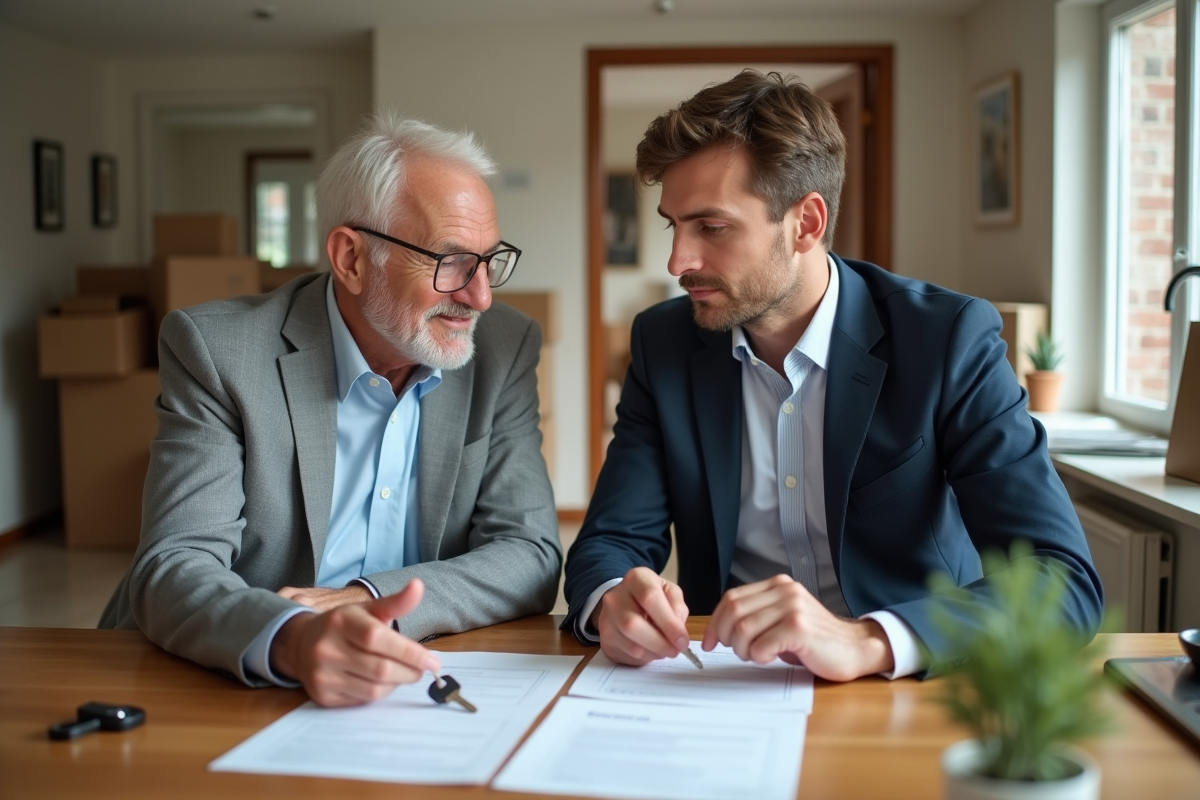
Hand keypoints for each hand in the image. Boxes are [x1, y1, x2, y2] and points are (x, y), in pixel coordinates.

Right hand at [270, 579, 441, 706]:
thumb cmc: (344, 625)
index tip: (433, 661)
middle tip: (422, 669)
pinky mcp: (323, 696)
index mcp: (341, 621)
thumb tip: (418, 586)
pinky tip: (381, 682)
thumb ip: (396, 602)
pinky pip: (362, 701)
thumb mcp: (368, 609)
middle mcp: (327, 648)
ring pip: (374, 690)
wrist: (300, 644)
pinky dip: (380, 693)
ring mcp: (322, 675)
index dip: (410, 652)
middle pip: (380, 669)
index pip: (379, 639)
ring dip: (396, 684)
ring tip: (402, 672)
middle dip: (410, 672)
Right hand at [594, 566, 689, 666]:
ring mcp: (606, 619)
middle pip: (633, 624)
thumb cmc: (651, 596)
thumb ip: (677, 607)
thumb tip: (678, 631)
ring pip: (630, 645)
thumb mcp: (669, 591)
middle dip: (660, 643)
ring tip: (665, 649)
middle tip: (676, 650)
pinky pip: (628, 655)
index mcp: (635, 579)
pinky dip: (645, 658)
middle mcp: (615, 597)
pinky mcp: (605, 639)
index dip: (668, 623)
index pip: (649, 598)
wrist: (624, 600)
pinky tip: (652, 650)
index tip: (682, 640)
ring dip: (654, 653)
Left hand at [701, 574, 893, 681]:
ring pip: (744, 629)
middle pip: (734, 612)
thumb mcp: (783, 620)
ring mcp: (793, 607)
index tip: (709, 641)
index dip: (715, 621)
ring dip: (743, 650)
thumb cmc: (816, 640)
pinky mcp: (799, 628)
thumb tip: (720, 629)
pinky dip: (759, 656)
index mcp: (777, 585)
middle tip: (734, 651)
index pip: (732, 598)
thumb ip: (757, 616)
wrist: (855, 648)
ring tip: (756, 655)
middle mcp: (784, 591)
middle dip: (725, 636)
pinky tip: (770, 658)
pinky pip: (761, 645)